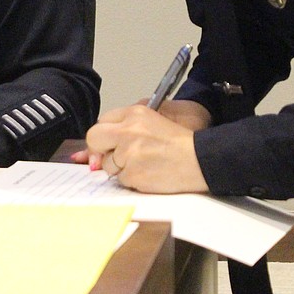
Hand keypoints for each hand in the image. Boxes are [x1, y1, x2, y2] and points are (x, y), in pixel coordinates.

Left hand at [85, 105, 207, 193]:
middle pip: (94, 138)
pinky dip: (132, 179)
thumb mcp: (154, 120)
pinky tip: (149, 173)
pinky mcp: (132, 173)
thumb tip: (101, 142)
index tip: (106, 144)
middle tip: (111, 156)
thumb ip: (126, 126)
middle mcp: (128, 131)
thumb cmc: (180, 142)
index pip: (102, 122)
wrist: (199, 159)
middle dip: (98, 150)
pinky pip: (121, 180)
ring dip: (120, 168)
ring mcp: (128, 153)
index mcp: (134, 114)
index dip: (103, 136)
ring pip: (108, 164)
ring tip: (144, 163)